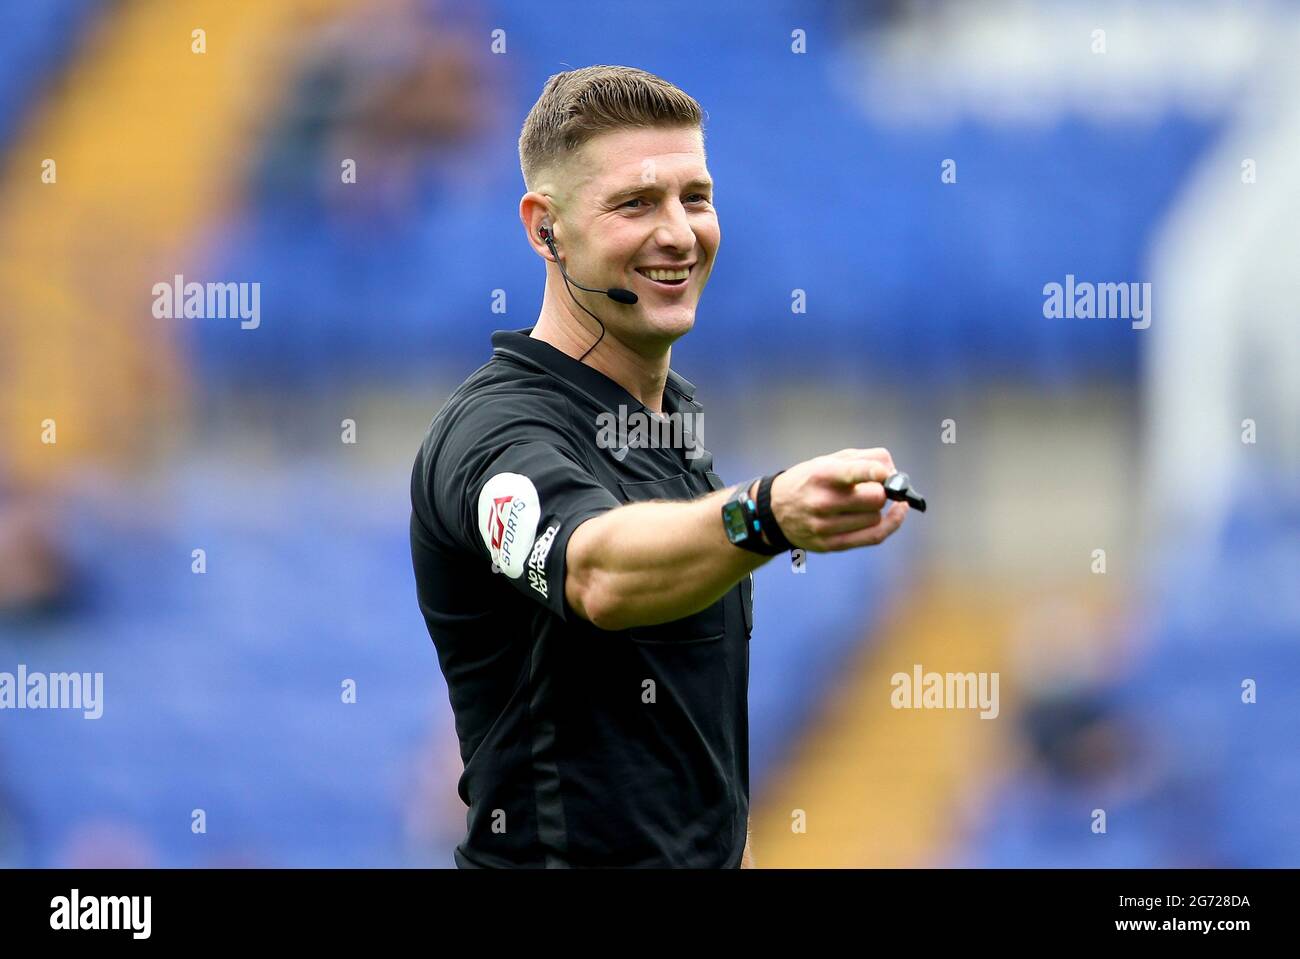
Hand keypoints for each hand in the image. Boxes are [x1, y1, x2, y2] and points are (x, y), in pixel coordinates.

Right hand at [768, 448, 908, 551]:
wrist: (774, 511)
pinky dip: (891, 524)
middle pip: (874, 498)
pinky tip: (897, 513)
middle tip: (877, 487)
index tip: (887, 474)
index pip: (851, 473)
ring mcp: (825, 526)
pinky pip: (873, 537)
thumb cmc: (809, 481)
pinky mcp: (830, 544)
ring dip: (877, 508)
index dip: (874, 472)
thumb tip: (894, 472)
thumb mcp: (827, 460)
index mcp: (820, 475)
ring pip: (875, 518)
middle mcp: (821, 502)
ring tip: (865, 502)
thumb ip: (864, 459)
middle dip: (882, 491)